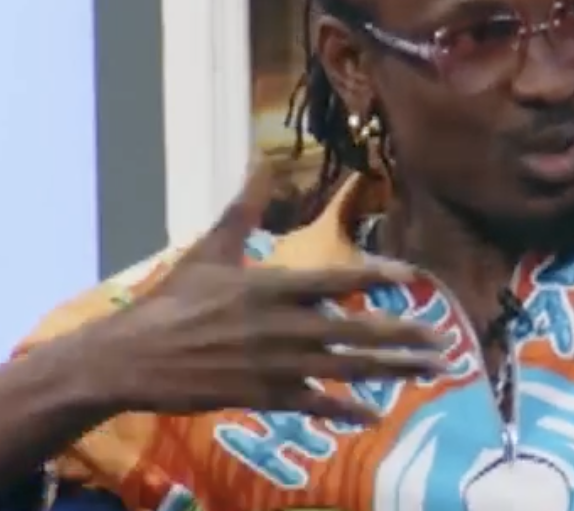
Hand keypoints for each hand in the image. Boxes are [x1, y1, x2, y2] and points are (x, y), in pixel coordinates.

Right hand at [96, 163, 445, 422]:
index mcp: (272, 286)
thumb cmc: (172, 301)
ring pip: (345, 368)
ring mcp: (275, 364)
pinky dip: (346, 409)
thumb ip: (245, 209)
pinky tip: (375, 412)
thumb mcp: (210, 249)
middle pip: (355, 330)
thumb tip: (262, 162)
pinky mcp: (262, 396)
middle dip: (402, 337)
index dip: (380, 277)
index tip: (415, 278)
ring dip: (390, 370)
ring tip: (427, 370)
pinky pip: (313, 403)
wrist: (132, 357)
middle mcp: (282, 326)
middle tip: (442, 340)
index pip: (339, 279)